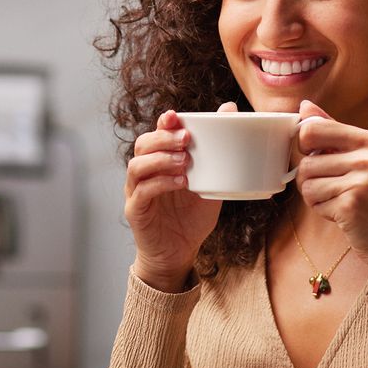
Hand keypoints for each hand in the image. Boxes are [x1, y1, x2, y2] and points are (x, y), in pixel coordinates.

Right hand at [125, 105, 234, 292]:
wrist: (179, 253)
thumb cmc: (191, 217)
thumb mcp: (210, 183)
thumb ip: (218, 155)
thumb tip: (232, 114)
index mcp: (160, 162)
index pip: (156, 134)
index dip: (163, 123)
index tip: (176, 117)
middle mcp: (144, 173)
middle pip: (143, 145)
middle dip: (164, 138)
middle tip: (186, 141)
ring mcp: (136, 191)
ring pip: (137, 166)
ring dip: (161, 160)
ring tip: (185, 162)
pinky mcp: (135, 211)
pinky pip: (142, 191)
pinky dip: (160, 183)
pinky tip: (179, 183)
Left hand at [293, 100, 367, 287]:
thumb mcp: (357, 156)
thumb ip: (330, 130)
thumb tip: (304, 106)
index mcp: (365, 139)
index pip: (311, 129)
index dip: (304, 146)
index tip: (317, 157)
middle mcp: (365, 157)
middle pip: (305, 162)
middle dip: (309, 179)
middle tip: (331, 187)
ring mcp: (360, 180)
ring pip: (306, 185)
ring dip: (316, 198)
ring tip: (339, 201)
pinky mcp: (352, 204)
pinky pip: (314, 204)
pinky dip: (323, 212)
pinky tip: (343, 213)